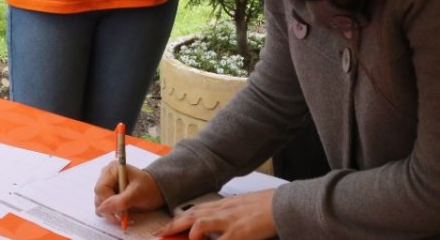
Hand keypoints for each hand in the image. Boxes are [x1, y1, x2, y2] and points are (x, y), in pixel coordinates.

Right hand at [94, 162, 165, 226]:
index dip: (108, 202)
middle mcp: (106, 176)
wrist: (156, 191)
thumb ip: (120, 201)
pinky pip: (103, 207)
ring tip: (124, 215)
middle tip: (122, 217)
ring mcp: (106, 185)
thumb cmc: (149, 188)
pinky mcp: (108, 195)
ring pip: (99, 204)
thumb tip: (101, 208)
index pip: (100, 189)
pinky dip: (111, 213)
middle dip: (109, 210)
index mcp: (112, 169)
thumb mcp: (137, 194)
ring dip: (110, 213)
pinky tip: (122, 213)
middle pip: (98, 197)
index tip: (120, 211)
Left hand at [154, 190, 276, 239]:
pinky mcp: (238, 233)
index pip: (195, 211)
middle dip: (172, 226)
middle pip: (191, 216)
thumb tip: (215, 222)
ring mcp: (229, 222)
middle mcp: (222, 211)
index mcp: (223, 206)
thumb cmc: (264, 207)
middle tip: (158, 234)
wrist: (282, 204)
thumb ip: (226, 215)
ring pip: (199, 224)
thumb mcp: (241, 208)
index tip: (166, 227)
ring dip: (185, 233)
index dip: (178, 219)